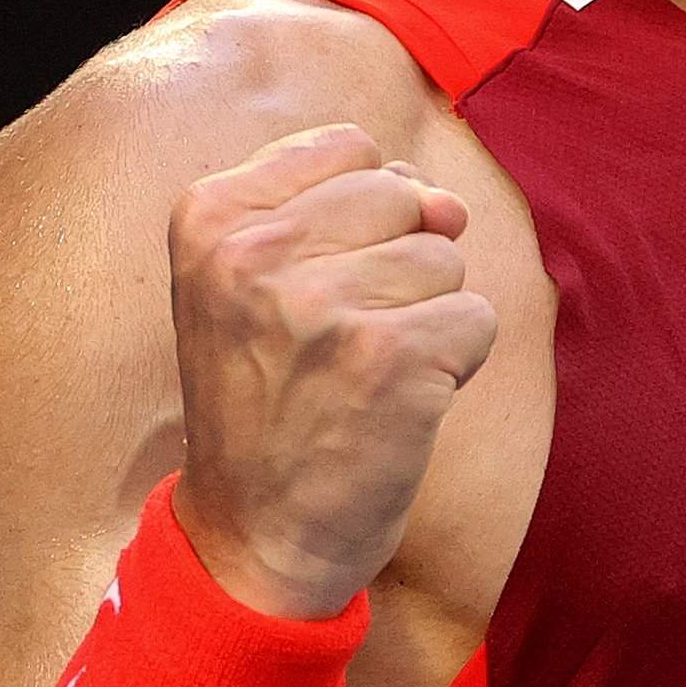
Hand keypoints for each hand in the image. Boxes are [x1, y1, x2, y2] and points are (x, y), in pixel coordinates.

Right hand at [164, 124, 494, 616]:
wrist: (253, 536)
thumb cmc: (269, 402)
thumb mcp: (258, 284)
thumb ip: (348, 210)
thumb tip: (448, 204)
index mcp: (208, 216)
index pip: (351, 150)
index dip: (361, 221)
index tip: (311, 292)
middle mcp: (253, 253)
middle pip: (403, 198)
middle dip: (397, 267)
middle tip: (337, 345)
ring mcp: (320, 305)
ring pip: (445, 258)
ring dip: (426, 320)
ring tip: (362, 378)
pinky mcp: (388, 359)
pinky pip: (476, 319)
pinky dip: (456, 365)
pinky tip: (396, 406)